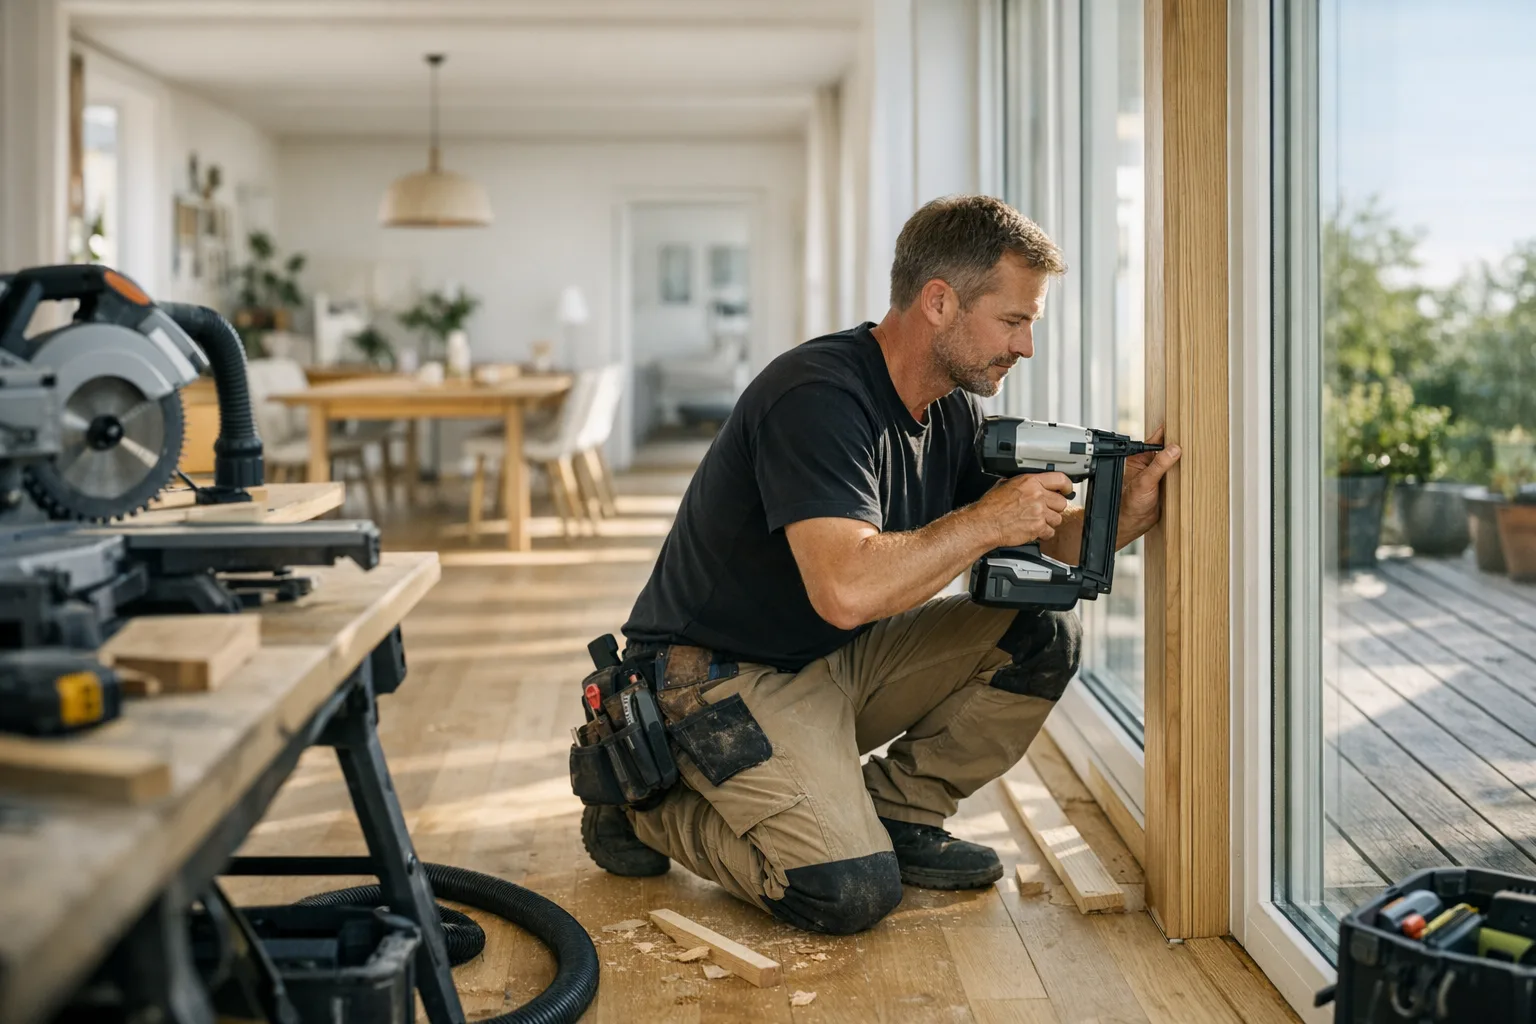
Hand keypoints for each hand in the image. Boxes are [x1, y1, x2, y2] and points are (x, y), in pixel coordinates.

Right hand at [971, 471, 1075, 548]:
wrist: (984, 523)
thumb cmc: (990, 506)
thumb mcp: (1005, 484)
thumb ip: (1021, 483)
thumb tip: (1028, 484)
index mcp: (1030, 482)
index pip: (1060, 480)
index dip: (1067, 486)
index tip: (1068, 490)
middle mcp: (1037, 495)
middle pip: (1061, 502)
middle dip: (1054, 507)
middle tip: (1045, 509)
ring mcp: (1039, 512)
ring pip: (1058, 518)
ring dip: (1049, 521)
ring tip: (1037, 520)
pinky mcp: (1037, 527)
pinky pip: (1050, 531)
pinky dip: (1044, 533)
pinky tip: (1034, 530)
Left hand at [1116, 425, 1181, 547]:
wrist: (1134, 523)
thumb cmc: (1129, 503)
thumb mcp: (1145, 481)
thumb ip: (1159, 465)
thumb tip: (1173, 449)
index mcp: (1139, 458)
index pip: (1155, 439)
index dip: (1168, 433)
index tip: (1182, 428)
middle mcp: (1149, 463)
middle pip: (1167, 449)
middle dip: (1179, 446)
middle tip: (1192, 441)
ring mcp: (1159, 473)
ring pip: (1174, 461)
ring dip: (1183, 460)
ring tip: (1195, 454)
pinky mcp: (1167, 483)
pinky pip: (1178, 473)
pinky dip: (1185, 472)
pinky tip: (1192, 470)